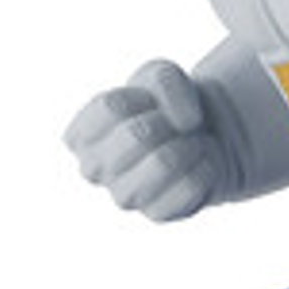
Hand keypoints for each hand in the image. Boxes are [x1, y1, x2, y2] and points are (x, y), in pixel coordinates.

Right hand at [64, 60, 226, 221]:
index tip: (149, 101)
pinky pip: (190, 186)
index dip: (143, 96)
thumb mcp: (160, 74)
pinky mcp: (157, 213)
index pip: (110, 108)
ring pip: (164, 163)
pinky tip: (200, 163)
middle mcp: (94, 169)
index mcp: (82, 136)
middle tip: (175, 125)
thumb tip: (185, 123)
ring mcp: (123, 196)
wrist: (200, 136)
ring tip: (190, 143)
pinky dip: (206, 166)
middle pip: (136, 135)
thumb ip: (165, 82)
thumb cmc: (166, 105)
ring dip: (189, 145)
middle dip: (167, 122)